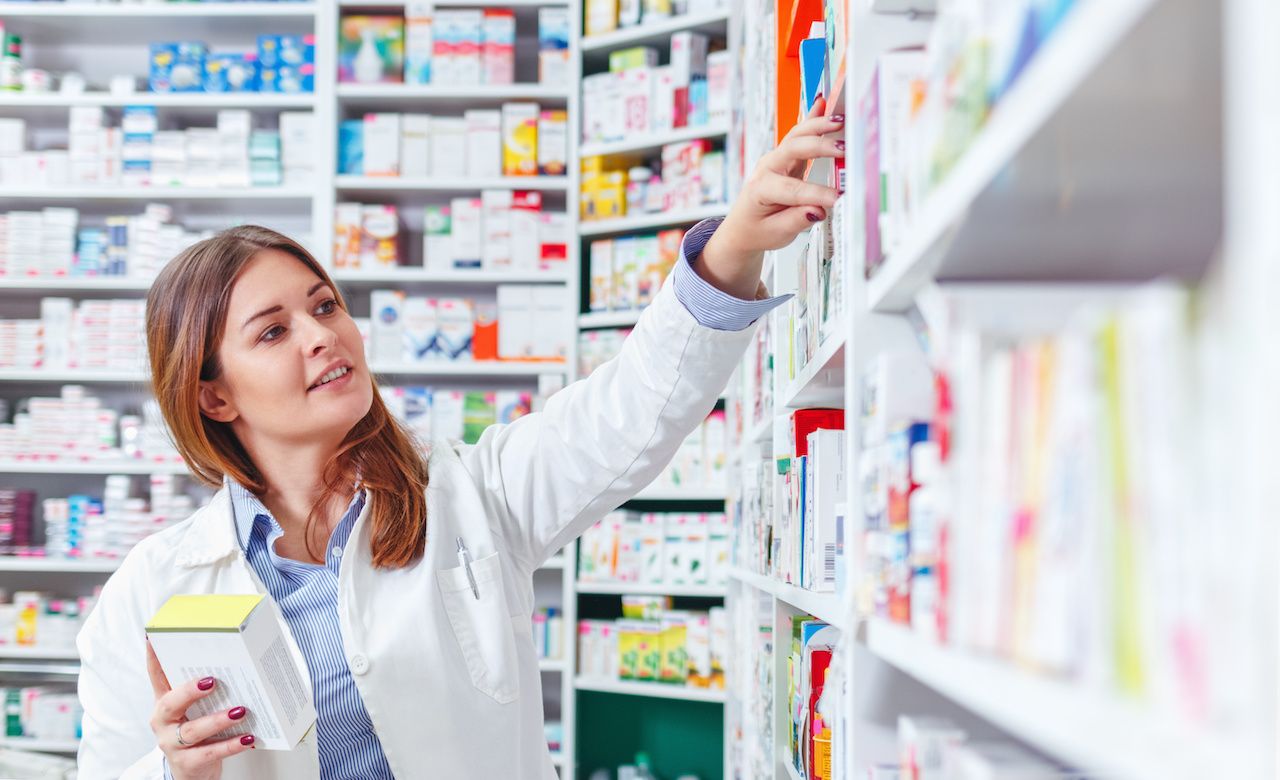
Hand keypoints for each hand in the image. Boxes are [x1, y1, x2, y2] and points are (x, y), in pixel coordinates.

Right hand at [147, 640, 255, 779]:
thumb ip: (204, 690)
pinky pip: (211, 752)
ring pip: (194, 730)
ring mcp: (173, 744)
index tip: (152, 638)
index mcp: (165, 703)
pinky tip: (249, 737)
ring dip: (218, 720)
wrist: (192, 773)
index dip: (153, 657)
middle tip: (212, 681)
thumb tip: (235, 661)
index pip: (156, 676)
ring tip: (240, 711)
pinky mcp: (187, 762)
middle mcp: (164, 722)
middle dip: (190, 691)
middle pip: (171, 703)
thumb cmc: (197, 734)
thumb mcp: (194, 710)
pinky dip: (232, 744)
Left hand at [698, 96, 844, 297]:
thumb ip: (796, 220)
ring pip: (797, 136)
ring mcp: (776, 159)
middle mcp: (766, 169)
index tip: (837, 199)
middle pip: (793, 149)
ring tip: (839, 122)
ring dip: (818, 126)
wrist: (744, 226)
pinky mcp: (786, 156)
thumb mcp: (776, 234)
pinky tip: (822, 102)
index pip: (792, 189)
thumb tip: (818, 209)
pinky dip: (812, 118)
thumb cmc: (758, 230)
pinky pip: (799, 134)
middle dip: (819, 147)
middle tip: (842, 150)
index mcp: (760, 189)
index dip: (816, 193)